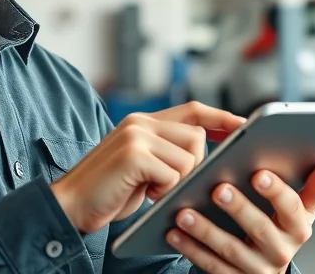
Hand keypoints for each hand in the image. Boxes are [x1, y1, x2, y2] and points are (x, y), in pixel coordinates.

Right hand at [49, 101, 244, 233]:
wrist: (69, 204)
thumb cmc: (109, 192)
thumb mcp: (142, 165)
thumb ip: (166, 152)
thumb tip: (206, 154)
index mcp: (143, 121)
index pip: (193, 110)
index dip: (221, 117)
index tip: (245, 124)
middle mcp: (140, 122)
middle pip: (197, 137)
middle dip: (193, 165)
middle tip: (166, 184)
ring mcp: (136, 136)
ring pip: (189, 157)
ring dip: (176, 181)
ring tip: (150, 189)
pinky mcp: (134, 154)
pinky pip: (173, 174)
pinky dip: (163, 190)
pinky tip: (143, 193)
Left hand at [165, 161, 314, 273]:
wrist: (264, 271)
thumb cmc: (278, 229)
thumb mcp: (297, 213)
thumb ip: (312, 189)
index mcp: (298, 228)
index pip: (291, 207)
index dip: (276, 191)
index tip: (258, 173)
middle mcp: (281, 251)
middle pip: (259, 228)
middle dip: (238, 208)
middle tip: (217, 188)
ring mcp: (257, 269)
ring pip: (231, 249)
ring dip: (205, 230)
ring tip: (183, 211)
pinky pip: (211, 266)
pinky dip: (191, 248)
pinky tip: (173, 231)